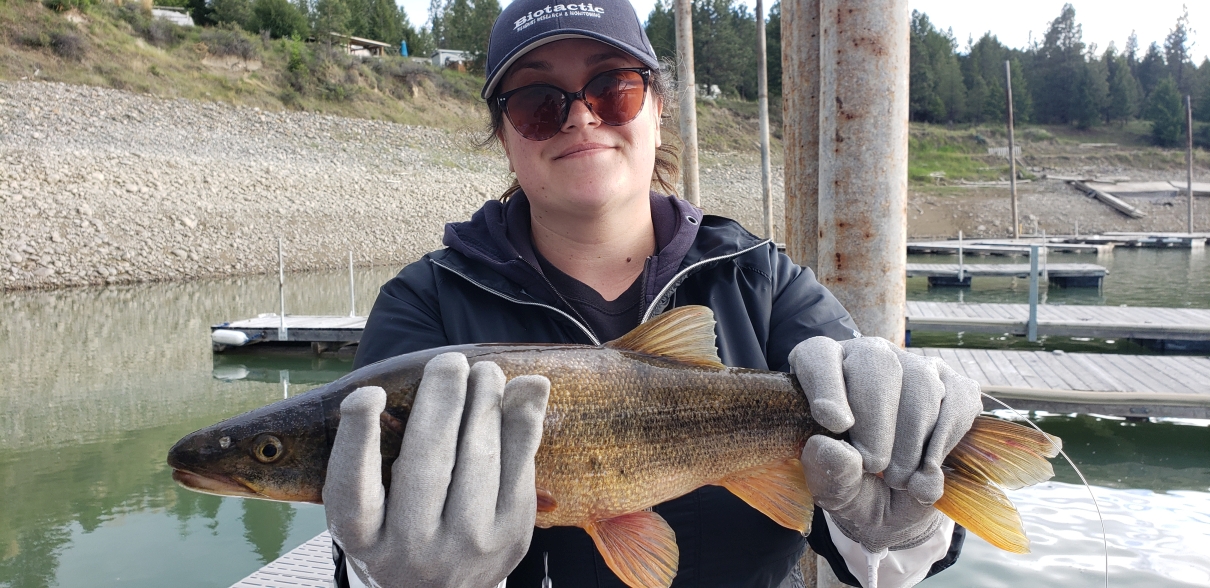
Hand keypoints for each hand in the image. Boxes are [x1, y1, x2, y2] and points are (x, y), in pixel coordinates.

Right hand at [323, 352, 550, 587]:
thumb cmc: (397, 530)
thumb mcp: (369, 506)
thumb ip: (369, 452)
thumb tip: (381, 389)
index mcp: (364, 541)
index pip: (354, 489)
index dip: (358, 438)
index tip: (367, 392)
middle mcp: (412, 551)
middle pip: (426, 466)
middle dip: (441, 404)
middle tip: (447, 361)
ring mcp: (466, 549)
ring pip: (478, 463)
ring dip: (484, 405)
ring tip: (483, 370)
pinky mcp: (511, 539)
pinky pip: (520, 471)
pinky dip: (525, 425)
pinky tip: (526, 389)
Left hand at [789, 337, 980, 551]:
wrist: (900, 504)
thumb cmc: (855, 486)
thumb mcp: (833, 491)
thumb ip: (827, 472)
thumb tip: (832, 448)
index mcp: (821, 372)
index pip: (819, 356)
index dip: (827, 386)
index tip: (836, 424)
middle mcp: (867, 357)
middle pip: (878, 364)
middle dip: (878, 422)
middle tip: (874, 466)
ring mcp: (914, 366)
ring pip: (921, 382)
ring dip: (912, 440)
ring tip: (900, 479)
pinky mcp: (952, 384)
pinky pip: (958, 399)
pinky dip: (945, 440)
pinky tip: (928, 468)